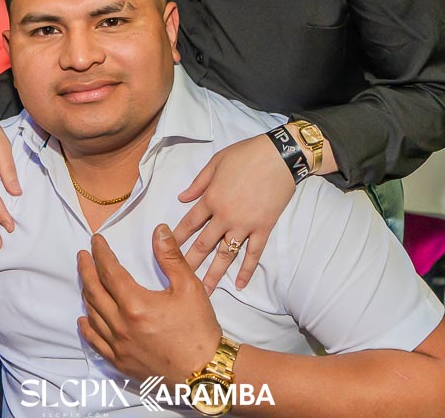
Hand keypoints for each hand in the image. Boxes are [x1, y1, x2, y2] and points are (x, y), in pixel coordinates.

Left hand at [78, 226, 221, 385]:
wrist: (204, 372)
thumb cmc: (199, 329)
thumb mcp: (190, 287)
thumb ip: (171, 257)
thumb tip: (159, 230)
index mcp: (136, 304)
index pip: (110, 272)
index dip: (101, 254)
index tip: (96, 241)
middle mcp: (121, 325)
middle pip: (95, 292)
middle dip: (87, 270)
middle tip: (82, 256)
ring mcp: (119, 346)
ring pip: (93, 315)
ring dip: (87, 294)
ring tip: (86, 280)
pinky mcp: (121, 362)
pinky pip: (96, 343)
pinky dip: (88, 328)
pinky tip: (84, 320)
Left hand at [173, 132, 294, 290]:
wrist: (280, 156)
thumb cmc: (246, 154)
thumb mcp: (216, 162)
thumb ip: (198, 183)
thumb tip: (181, 198)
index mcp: (211, 199)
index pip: (189, 224)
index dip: (176, 239)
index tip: (164, 252)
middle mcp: (225, 216)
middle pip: (203, 245)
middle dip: (190, 264)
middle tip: (178, 282)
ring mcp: (245, 225)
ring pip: (226, 254)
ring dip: (215, 274)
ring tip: (205, 291)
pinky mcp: (263, 228)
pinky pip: (253, 253)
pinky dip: (246, 270)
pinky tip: (240, 284)